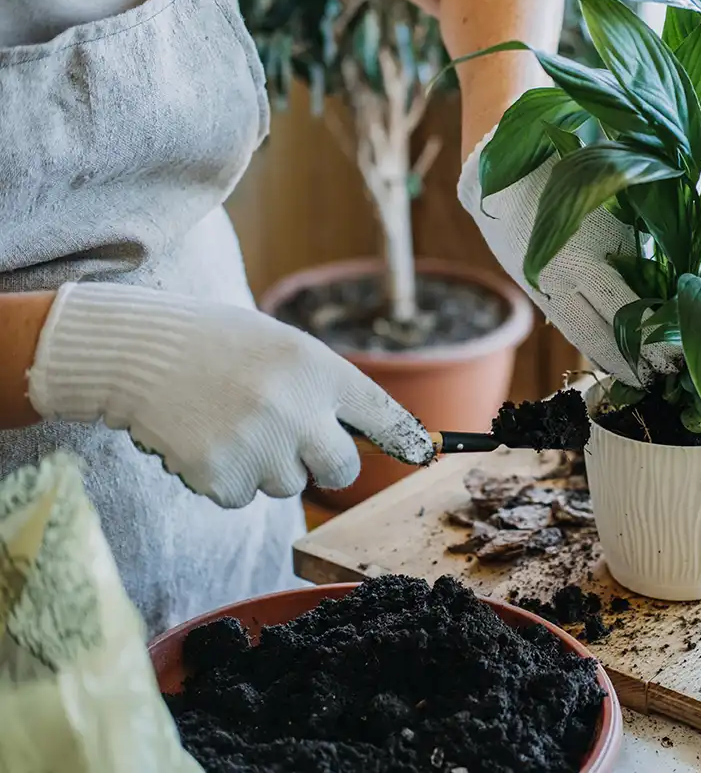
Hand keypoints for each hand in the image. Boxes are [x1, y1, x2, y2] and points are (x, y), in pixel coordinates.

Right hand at [27, 283, 433, 507]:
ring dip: (265, 465)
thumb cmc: (215, 345)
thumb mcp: (282, 346)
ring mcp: (260, 445)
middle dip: (322, 462)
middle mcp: (297, 408)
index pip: (381, 414)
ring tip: (228, 422)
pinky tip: (203, 439)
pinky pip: (242, 497)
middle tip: (286, 436)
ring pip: (287, 484)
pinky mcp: (222, 475)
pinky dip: (225, 478)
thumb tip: (367, 439)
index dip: (406, 439)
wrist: (136, 352)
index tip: (422, 453)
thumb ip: (324, 388)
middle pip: (341, 469)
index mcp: (316, 367)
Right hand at [459, 135, 681, 385]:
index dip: (651, 342)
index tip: (676, 359)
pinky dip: (589, 340)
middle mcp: (562, 280)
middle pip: (603, 337)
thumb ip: (636, 247)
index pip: (626, 314)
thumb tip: (670, 285)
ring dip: (611, 357)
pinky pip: (567, 323)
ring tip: (639, 374)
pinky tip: (610, 352)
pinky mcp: (535, 289)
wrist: (500, 167)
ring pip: (582, 336)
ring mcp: (545, 287)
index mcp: (585, 256)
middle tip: (662, 380)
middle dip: (633, 363)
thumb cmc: (570, 172)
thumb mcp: (612, 205)